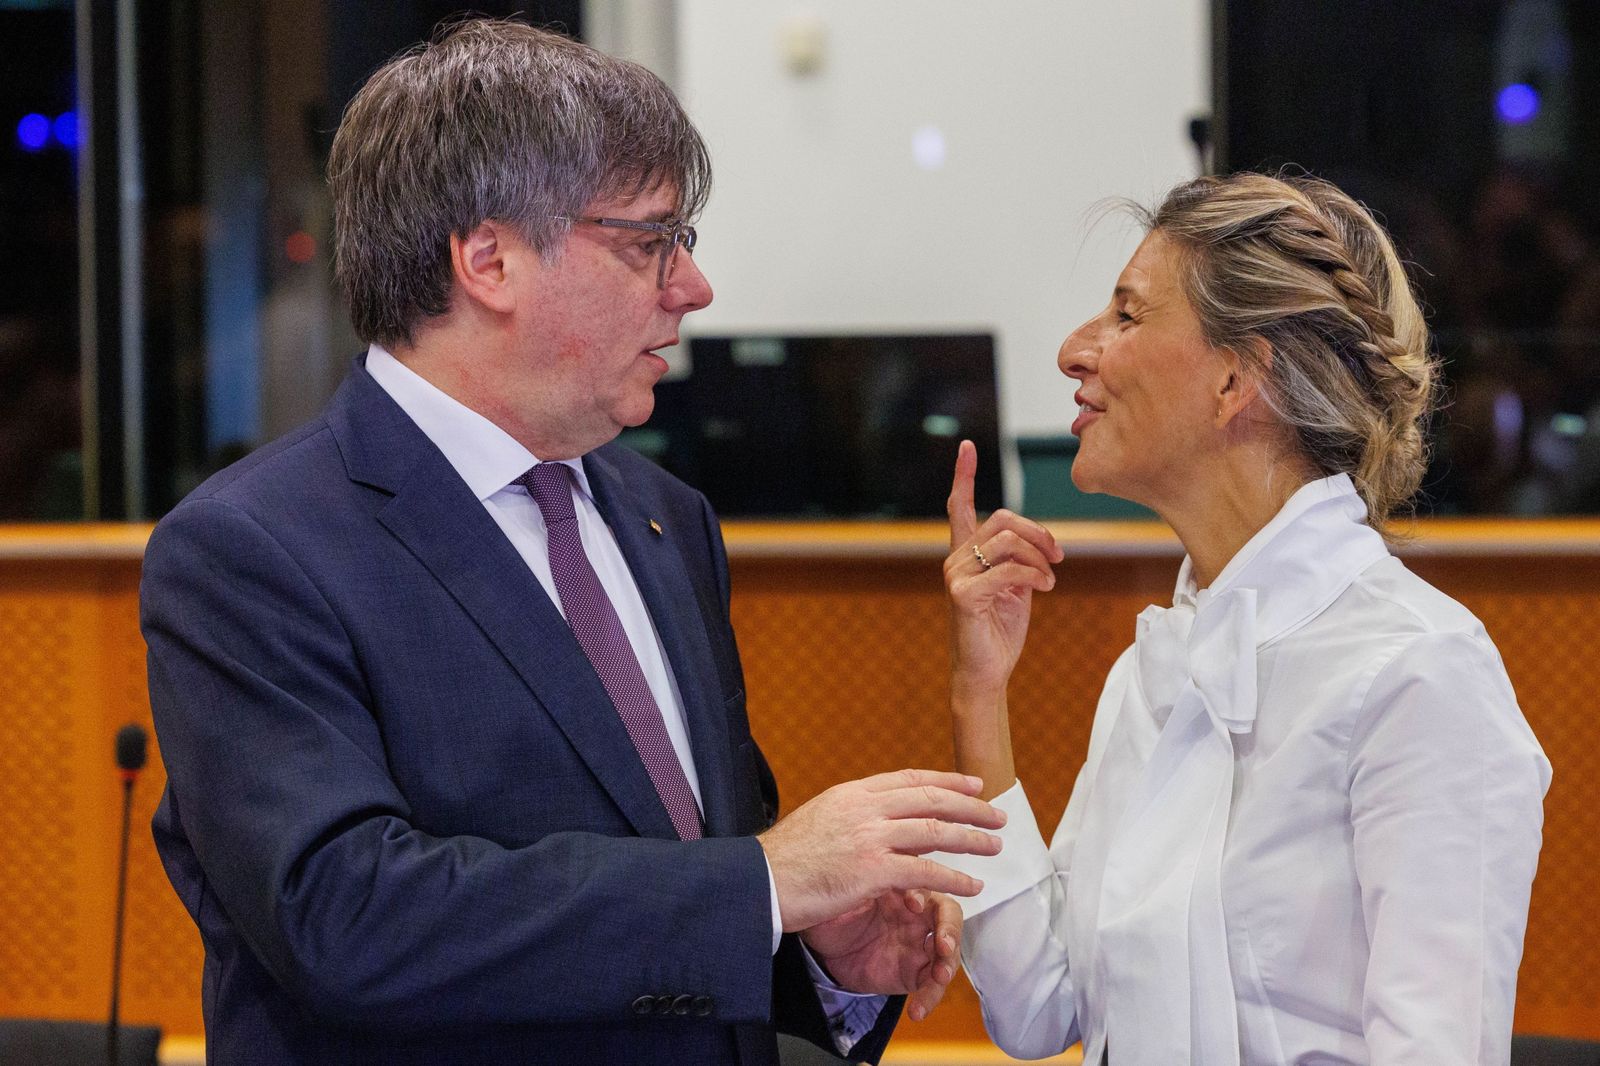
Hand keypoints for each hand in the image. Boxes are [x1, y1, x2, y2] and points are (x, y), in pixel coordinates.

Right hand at [760, 769, 1004, 932]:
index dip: (947, 780)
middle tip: (997, 815)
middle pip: (931, 799)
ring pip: (936, 831)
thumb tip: (899, 824)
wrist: (760, 881)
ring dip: (971, 839)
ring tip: (994, 846)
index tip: (974, 783)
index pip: (911, 779)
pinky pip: (925, 871)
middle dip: (970, 806)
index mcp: (853, 794)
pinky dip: (954, 878)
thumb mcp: (824, 820)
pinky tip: (972, 886)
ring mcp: (869, 837)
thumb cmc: (788, 859)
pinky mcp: (871, 870)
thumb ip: (860, 817)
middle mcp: (865, 808)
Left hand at [801, 890, 962, 1022]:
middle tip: (944, 945)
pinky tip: (918, 1010)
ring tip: (939, 978)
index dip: (925, 894)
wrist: (821, 946)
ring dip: (948, 966)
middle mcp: (917, 917)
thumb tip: (868, 872)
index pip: (925, 884)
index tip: (912, 904)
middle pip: (949, 919)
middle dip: (950, 931)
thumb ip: (861, 886)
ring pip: (947, 954)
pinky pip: (930, 985)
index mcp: (903, 891)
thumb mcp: (842, 895)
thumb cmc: (834, 911)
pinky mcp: (913, 973)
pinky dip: (929, 997)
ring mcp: (917, 945)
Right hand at [945, 440, 1062, 692]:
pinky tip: (1045, 588)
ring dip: (1040, 558)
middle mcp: (955, 559)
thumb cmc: (999, 630)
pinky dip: (1036, 576)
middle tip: (1058, 555)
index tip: (967, 446)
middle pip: (1002, 520)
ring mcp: (956, 576)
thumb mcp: (1016, 587)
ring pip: (1008, 543)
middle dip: (1037, 533)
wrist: (986, 672)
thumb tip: (1040, 543)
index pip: (960, 506)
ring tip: (1050, 578)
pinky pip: (1010, 570)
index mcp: (966, 553)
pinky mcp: (963, 595)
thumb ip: (1021, 560)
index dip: (964, 475)